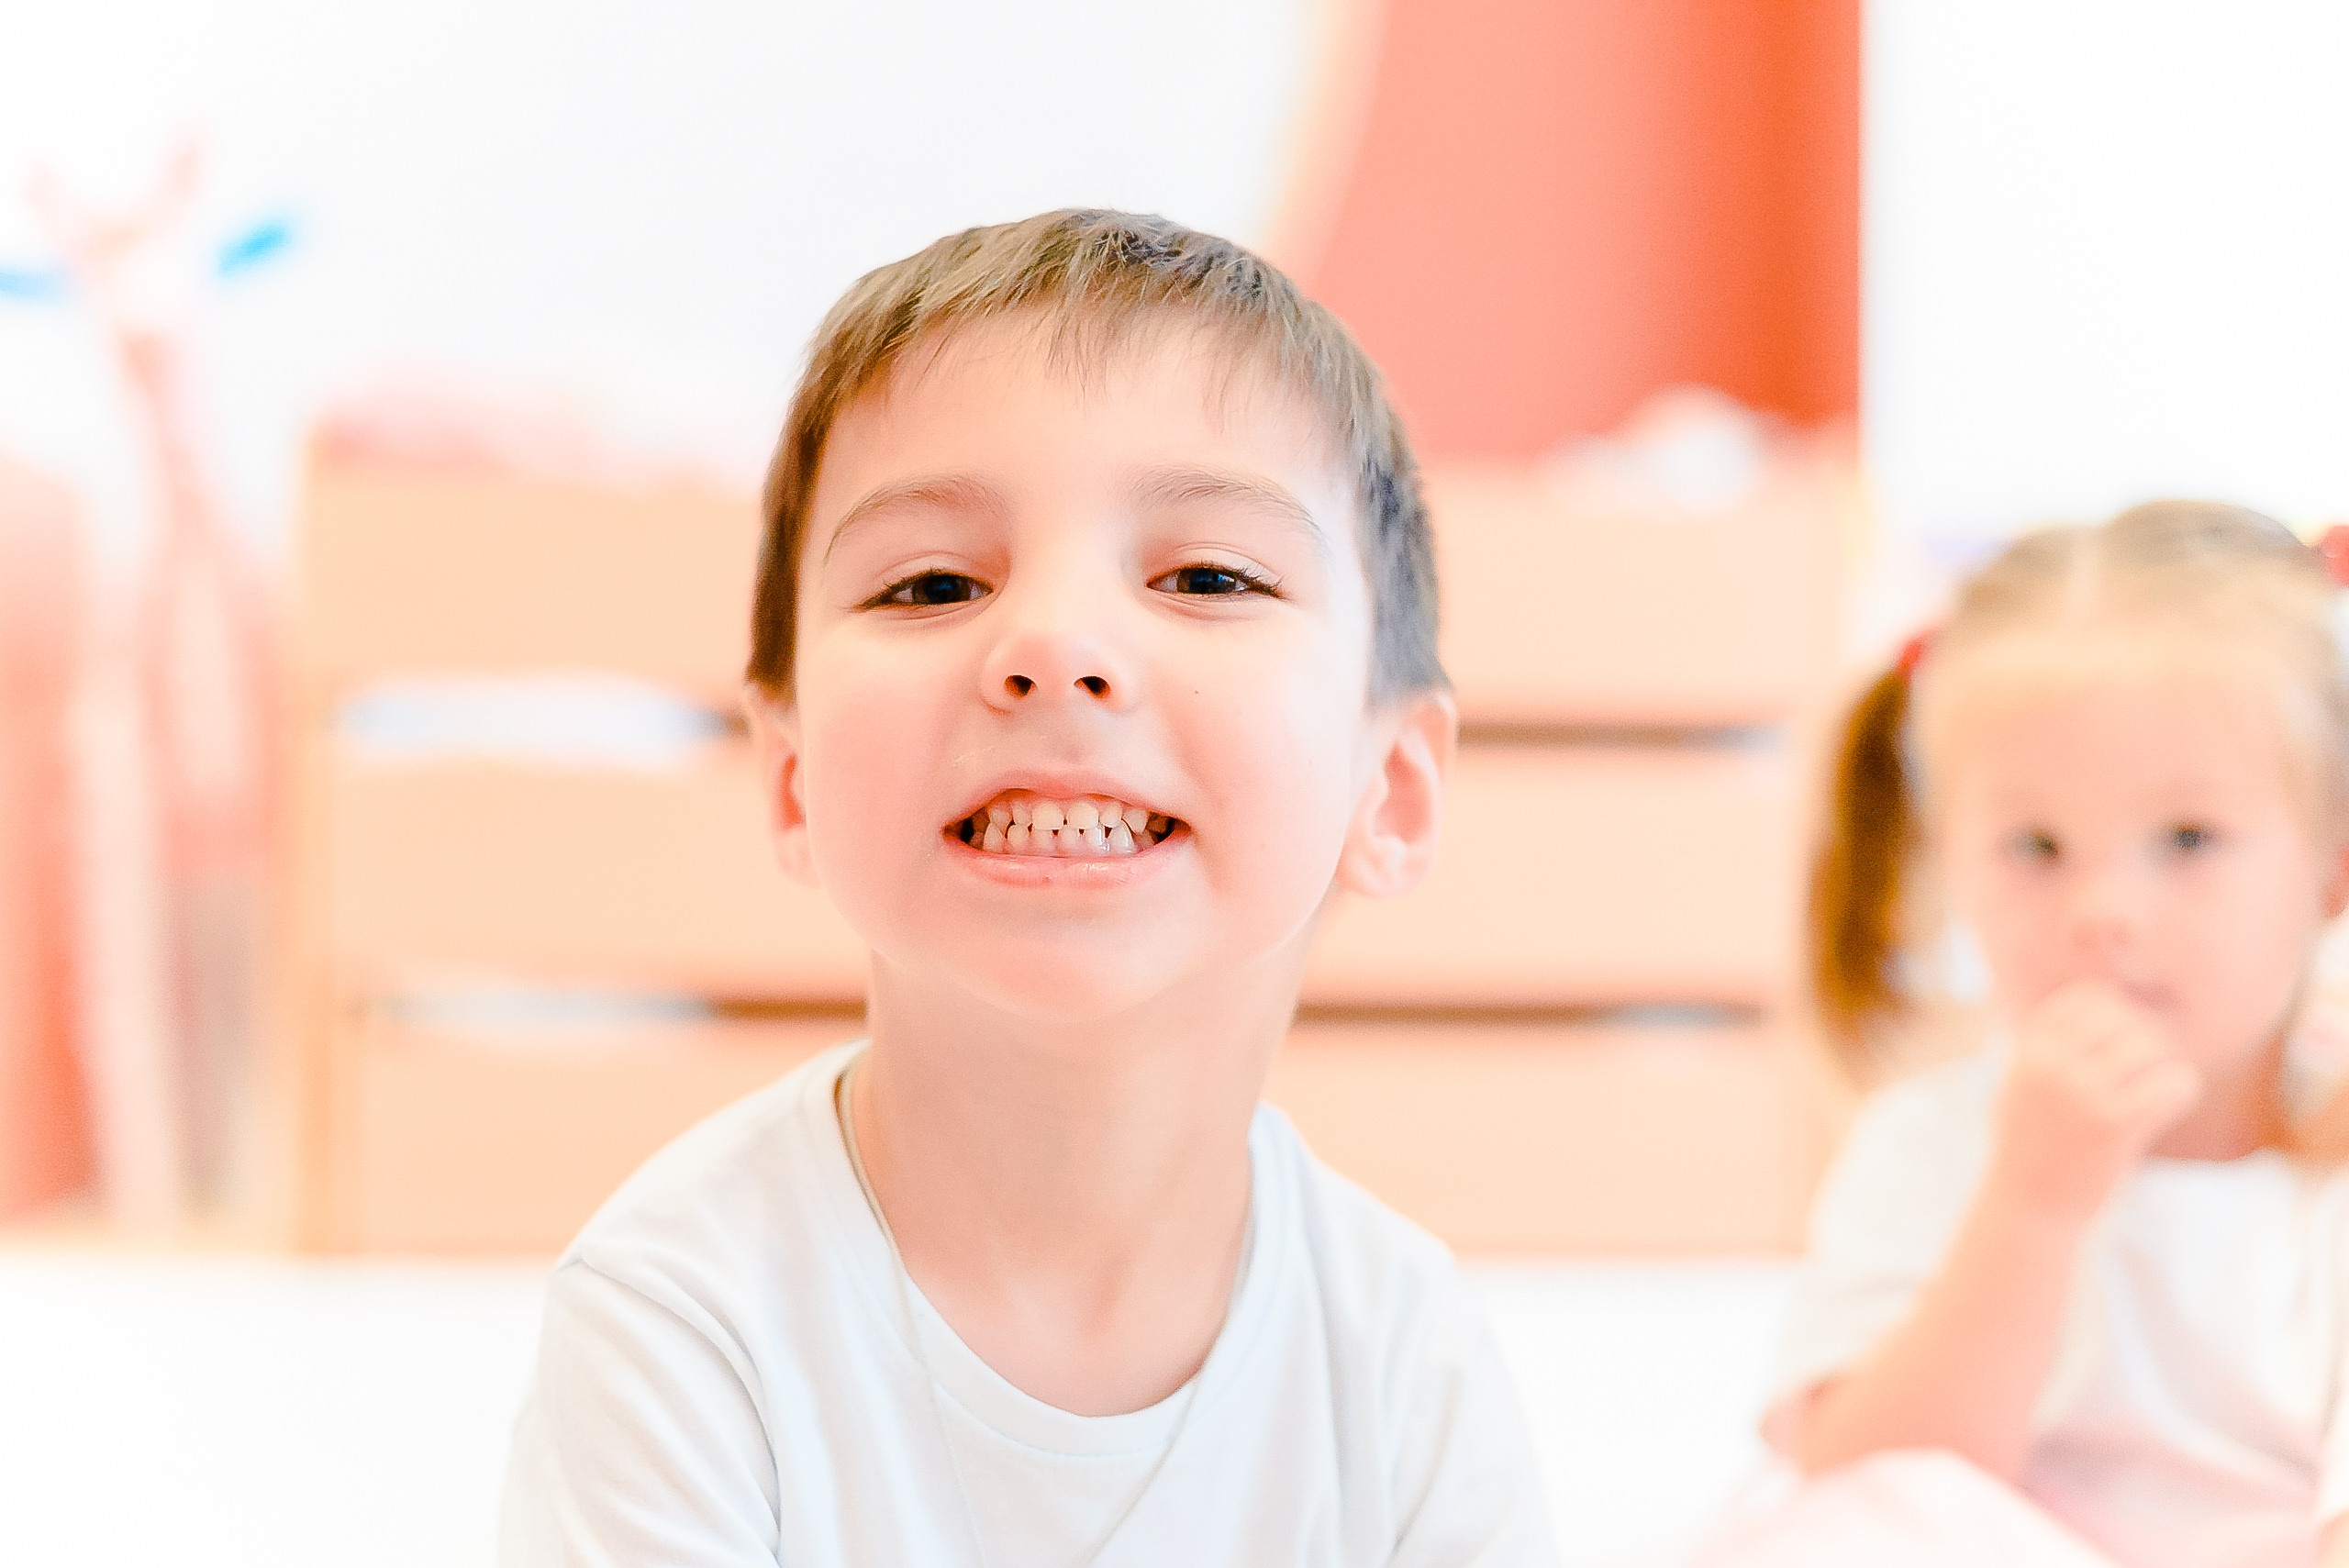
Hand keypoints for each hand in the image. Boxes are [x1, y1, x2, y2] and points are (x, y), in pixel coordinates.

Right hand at [1985, 980, 2202, 1228]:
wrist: (2027, 1206)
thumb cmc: (2032, 1144)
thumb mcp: (2025, 1082)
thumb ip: (2055, 1043)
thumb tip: (2109, 998)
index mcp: (2028, 1048)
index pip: (2090, 997)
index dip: (2119, 1013)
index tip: (2125, 1043)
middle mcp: (2050, 1063)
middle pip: (2125, 1017)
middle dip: (2147, 1038)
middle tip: (2149, 1070)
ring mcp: (2081, 1091)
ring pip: (2150, 1047)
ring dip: (2163, 1066)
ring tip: (2154, 1091)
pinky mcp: (2114, 1124)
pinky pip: (2171, 1083)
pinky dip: (2180, 1090)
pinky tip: (2168, 1105)